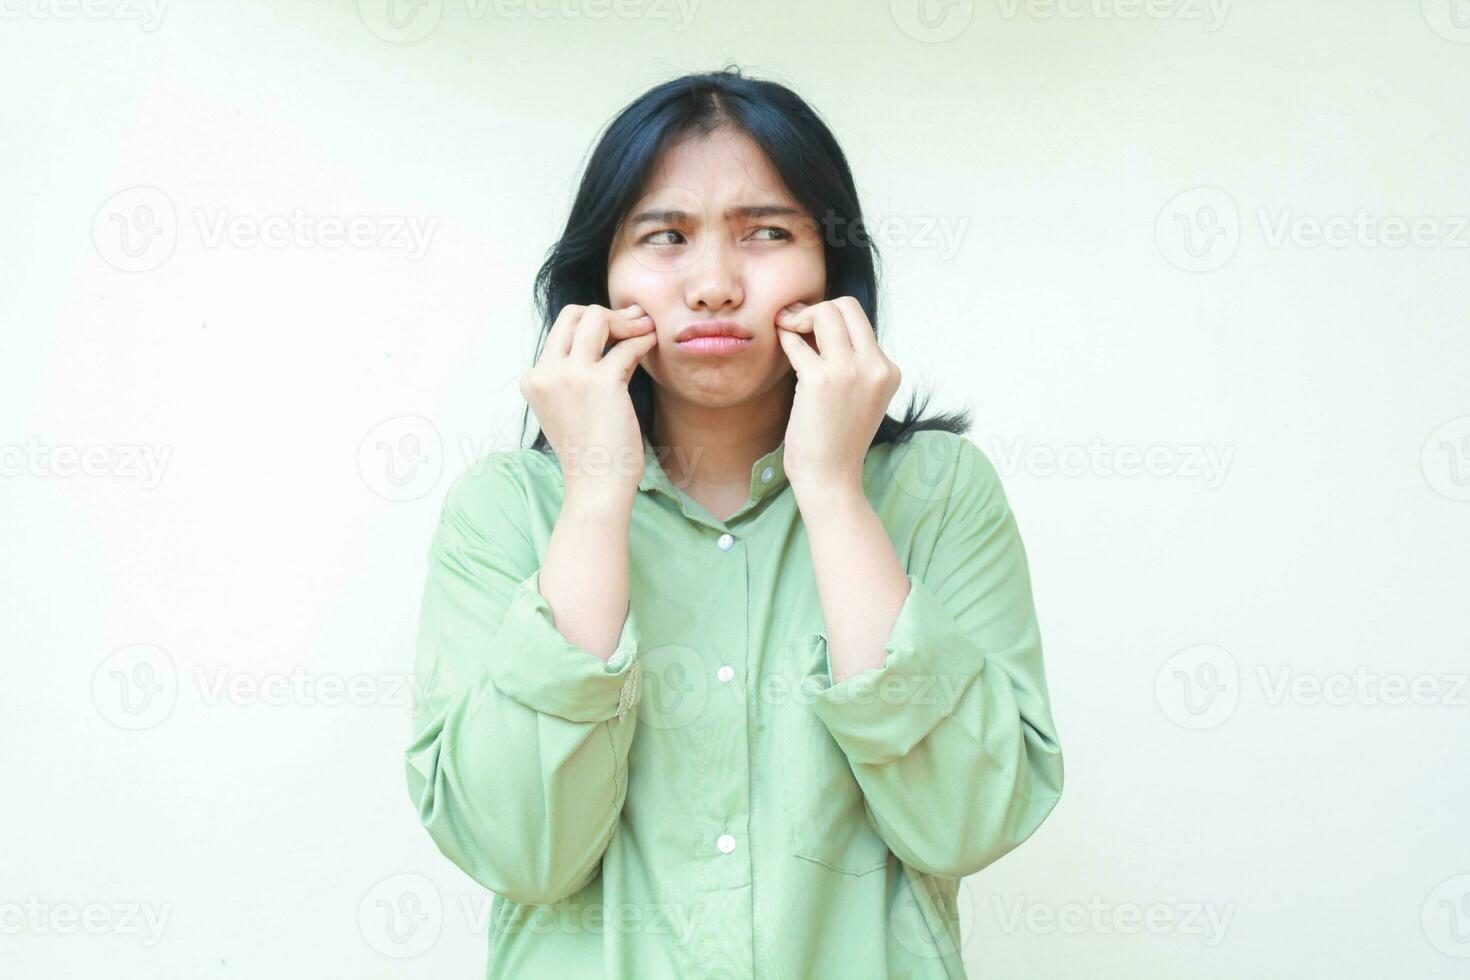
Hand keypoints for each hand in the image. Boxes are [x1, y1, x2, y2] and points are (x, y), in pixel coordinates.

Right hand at [519, 303, 658, 504]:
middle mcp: (546, 373)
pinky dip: (643, 340)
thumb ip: (576, 374)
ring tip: (645, 330)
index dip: (592, 325)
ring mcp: (570, 376)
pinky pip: (627, 346)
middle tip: (634, 322)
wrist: (596, 486)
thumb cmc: (590, 452)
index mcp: (534, 379)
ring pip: (596, 317)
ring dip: (626, 321)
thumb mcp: (570, 406)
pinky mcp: (600, 382)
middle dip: (606, 313)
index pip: (561, 331)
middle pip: (573, 314)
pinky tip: (652, 343)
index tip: (617, 329)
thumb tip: (611, 337)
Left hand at [775, 296, 901, 492]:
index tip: (810, 330)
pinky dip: (785, 336)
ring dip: (800, 316)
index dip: (832, 320)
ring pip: (825, 312)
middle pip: (847, 306)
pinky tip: (780, 341)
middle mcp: (875, 366)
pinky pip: (797, 340)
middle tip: (795, 324)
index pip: (860, 322)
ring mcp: (850, 371)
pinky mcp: (820, 379)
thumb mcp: (859, 396)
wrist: (830, 478)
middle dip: (817, 309)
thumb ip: (852, 364)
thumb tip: (818, 322)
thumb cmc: (836, 440)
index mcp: (888, 371)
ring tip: (786, 329)